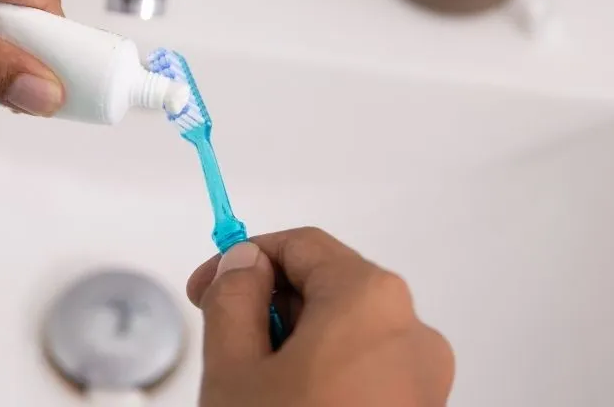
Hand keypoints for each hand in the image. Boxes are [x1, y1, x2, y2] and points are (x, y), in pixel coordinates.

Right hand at [187, 228, 453, 405]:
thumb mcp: (235, 368)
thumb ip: (234, 296)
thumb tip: (243, 264)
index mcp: (370, 299)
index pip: (301, 244)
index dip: (245, 256)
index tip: (210, 282)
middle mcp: (411, 331)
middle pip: (328, 284)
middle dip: (269, 303)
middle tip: (224, 334)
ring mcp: (424, 378)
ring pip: (346, 329)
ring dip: (294, 340)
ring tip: (256, 385)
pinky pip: (366, 366)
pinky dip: (325, 370)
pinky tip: (290, 404)